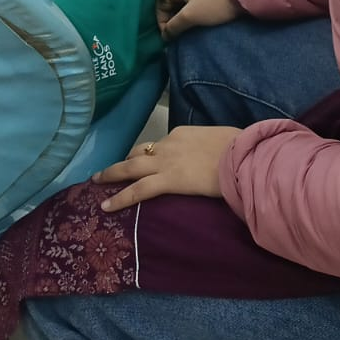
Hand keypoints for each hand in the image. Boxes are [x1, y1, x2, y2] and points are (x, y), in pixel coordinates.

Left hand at [95, 125, 242, 211]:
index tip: (142, 162)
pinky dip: (120, 197)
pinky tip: (107, 206)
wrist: (242, 155)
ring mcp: (166, 161)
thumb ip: (210, 148)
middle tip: (106, 172)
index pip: (158, 144)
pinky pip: (137, 190)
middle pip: (138, 152)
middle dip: (122, 162)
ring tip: (97, 182)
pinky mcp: (168, 180)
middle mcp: (169, 144)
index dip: (148, 155)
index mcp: (182, 134)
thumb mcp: (221, 140)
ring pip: (130, 167)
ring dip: (112, 174)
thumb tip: (215, 155)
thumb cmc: (239, 148)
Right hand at [156, 0, 241, 38]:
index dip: (162, 21)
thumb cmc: (213, 3)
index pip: (161, 4)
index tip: (170, 35)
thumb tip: (165, 34)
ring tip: (191, 26)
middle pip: (172, 1)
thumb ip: (174, 26)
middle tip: (179, 33)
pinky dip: (195, 7)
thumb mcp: (191, 16)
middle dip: (173, 18)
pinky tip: (202, 15)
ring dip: (184, 13)